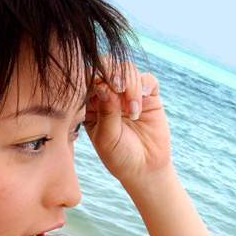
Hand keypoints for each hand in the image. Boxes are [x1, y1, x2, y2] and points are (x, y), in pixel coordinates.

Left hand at [83, 55, 172, 187]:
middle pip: (107, 67)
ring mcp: (128, 93)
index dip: (91, 76)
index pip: (86, 78)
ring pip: (127, 70)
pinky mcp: (149, 95)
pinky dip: (144, 85)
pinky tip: (141, 102)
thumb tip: (105, 86)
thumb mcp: (106, 138)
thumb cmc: (118, 156)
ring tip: (132, 110)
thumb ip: (106, 113)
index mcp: (90, 102)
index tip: (98, 88)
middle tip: (117, 88)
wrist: (144, 169)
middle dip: (112, 73)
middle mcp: (108, 93)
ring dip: (130, 84)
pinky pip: (147, 79)